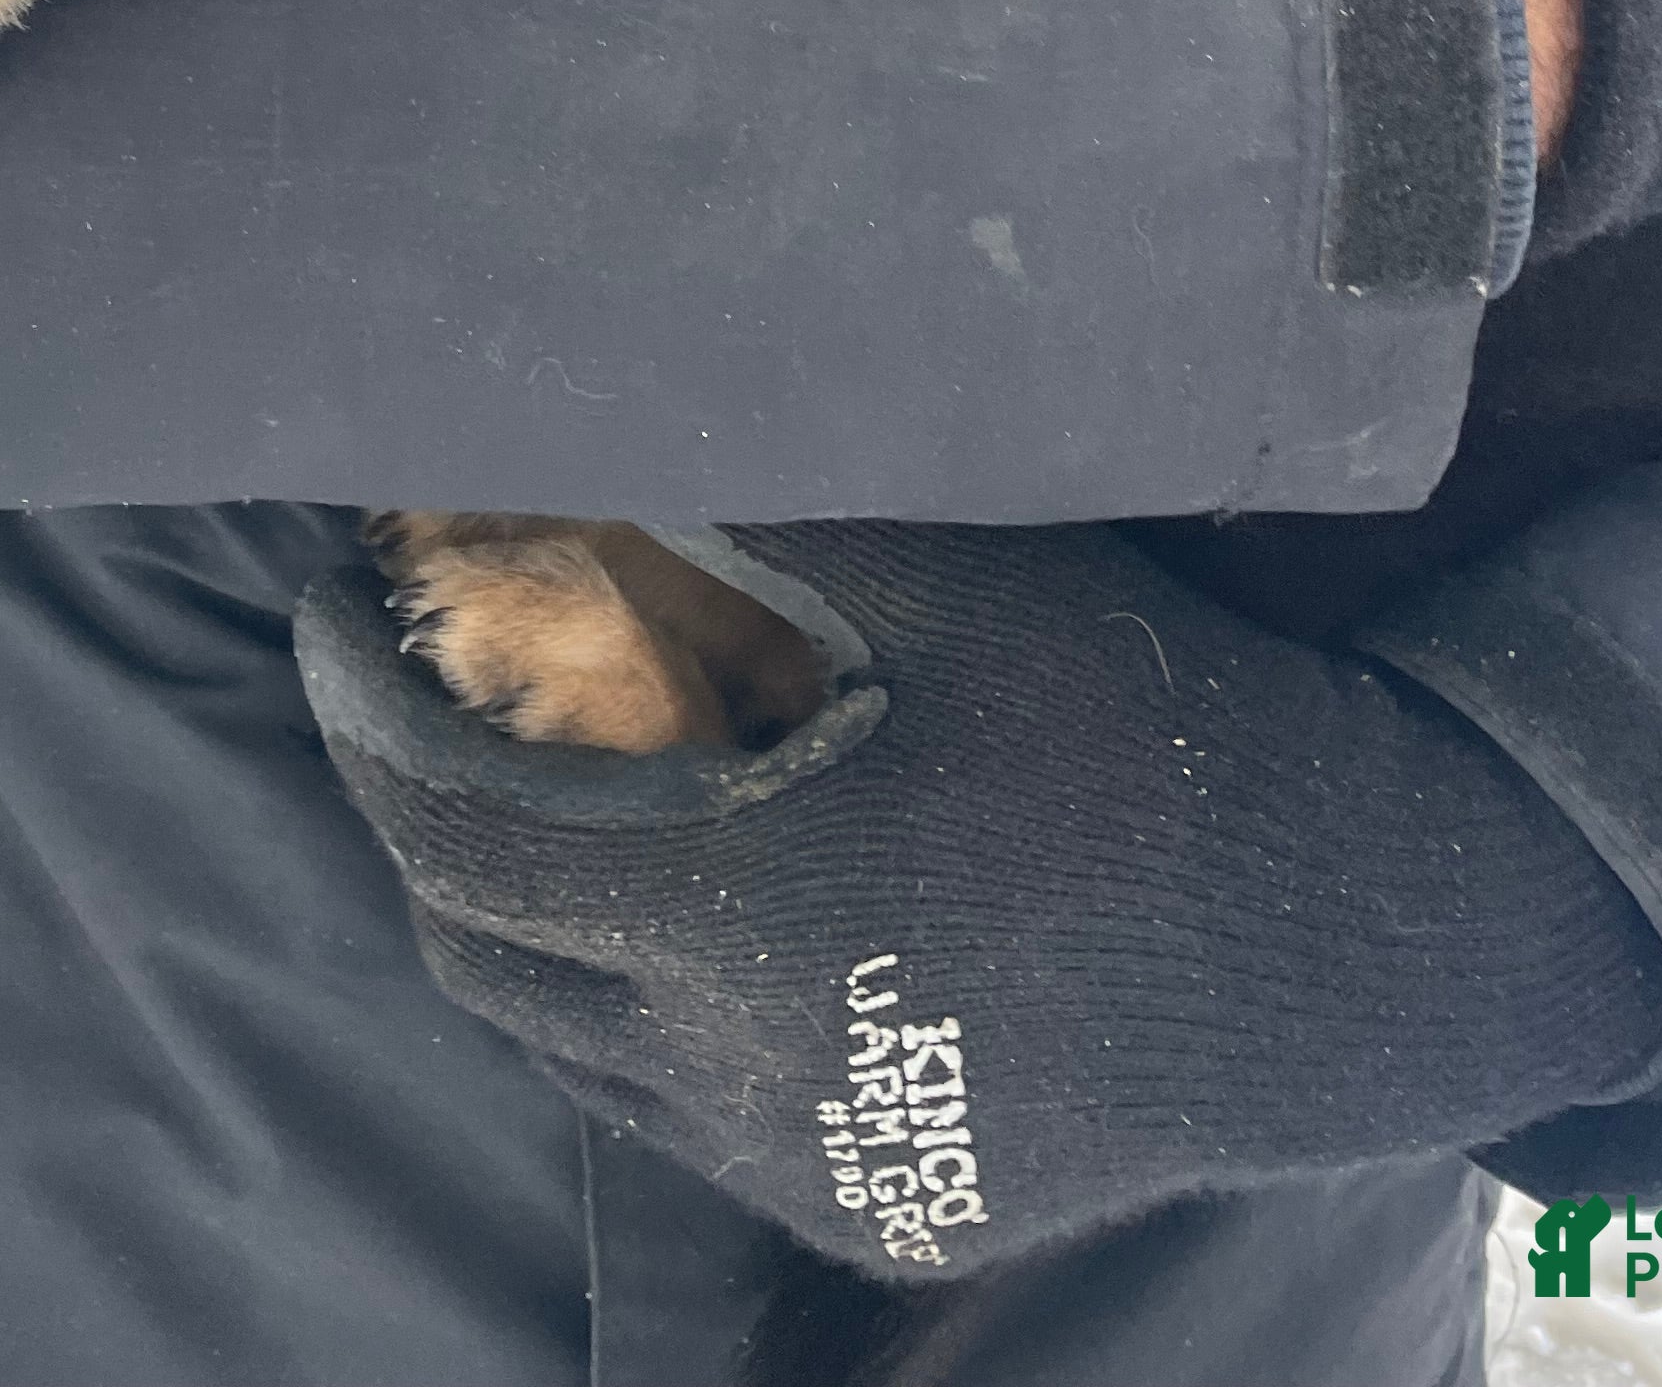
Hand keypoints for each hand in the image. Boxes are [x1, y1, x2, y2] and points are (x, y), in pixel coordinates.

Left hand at [298, 518, 1661, 1280]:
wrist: (1335, 948)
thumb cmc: (1134, 728)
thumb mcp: (946, 586)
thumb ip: (741, 525)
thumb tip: (565, 441)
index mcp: (741, 910)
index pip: (451, 830)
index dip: (363, 714)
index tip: (327, 613)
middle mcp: (742, 1072)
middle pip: (479, 950)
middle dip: (418, 811)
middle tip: (420, 685)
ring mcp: (803, 1169)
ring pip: (565, 1050)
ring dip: (522, 918)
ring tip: (540, 780)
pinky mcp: (870, 1220)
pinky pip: (679, 1120)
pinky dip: (636, 1012)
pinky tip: (687, 902)